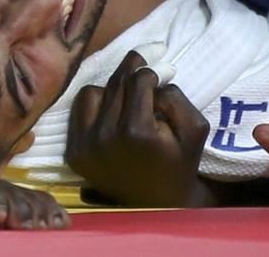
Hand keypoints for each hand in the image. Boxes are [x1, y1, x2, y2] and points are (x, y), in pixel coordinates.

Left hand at [66, 50, 211, 206]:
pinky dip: (96, 104)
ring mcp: (85, 146)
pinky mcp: (74, 153)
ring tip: (129, 97)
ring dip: (112, 89)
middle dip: (134, 70)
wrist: (157, 204)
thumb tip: (152, 79)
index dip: (153, 70)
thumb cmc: (179, 163)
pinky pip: (80, 110)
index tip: (161, 72)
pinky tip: (111, 110)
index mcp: (136, 131)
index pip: (139, 79)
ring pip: (94, 91)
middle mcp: (105, 137)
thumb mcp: (194, 128)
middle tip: (146, 64)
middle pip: (117, 83)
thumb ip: (175, 97)